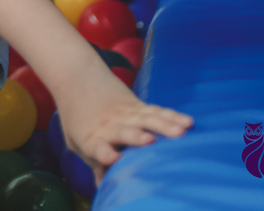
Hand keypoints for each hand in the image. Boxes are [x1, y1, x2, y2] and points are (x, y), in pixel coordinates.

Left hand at [57, 73, 193, 183]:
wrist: (76, 76)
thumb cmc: (78, 117)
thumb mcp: (77, 141)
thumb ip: (94, 163)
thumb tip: (102, 186)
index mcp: (91, 138)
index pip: (97, 148)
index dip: (104, 154)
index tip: (112, 159)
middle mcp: (109, 125)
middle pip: (124, 131)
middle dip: (136, 136)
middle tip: (149, 141)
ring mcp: (124, 114)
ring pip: (145, 119)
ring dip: (163, 125)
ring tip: (180, 132)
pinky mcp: (137, 105)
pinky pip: (156, 111)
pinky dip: (171, 116)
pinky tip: (187, 122)